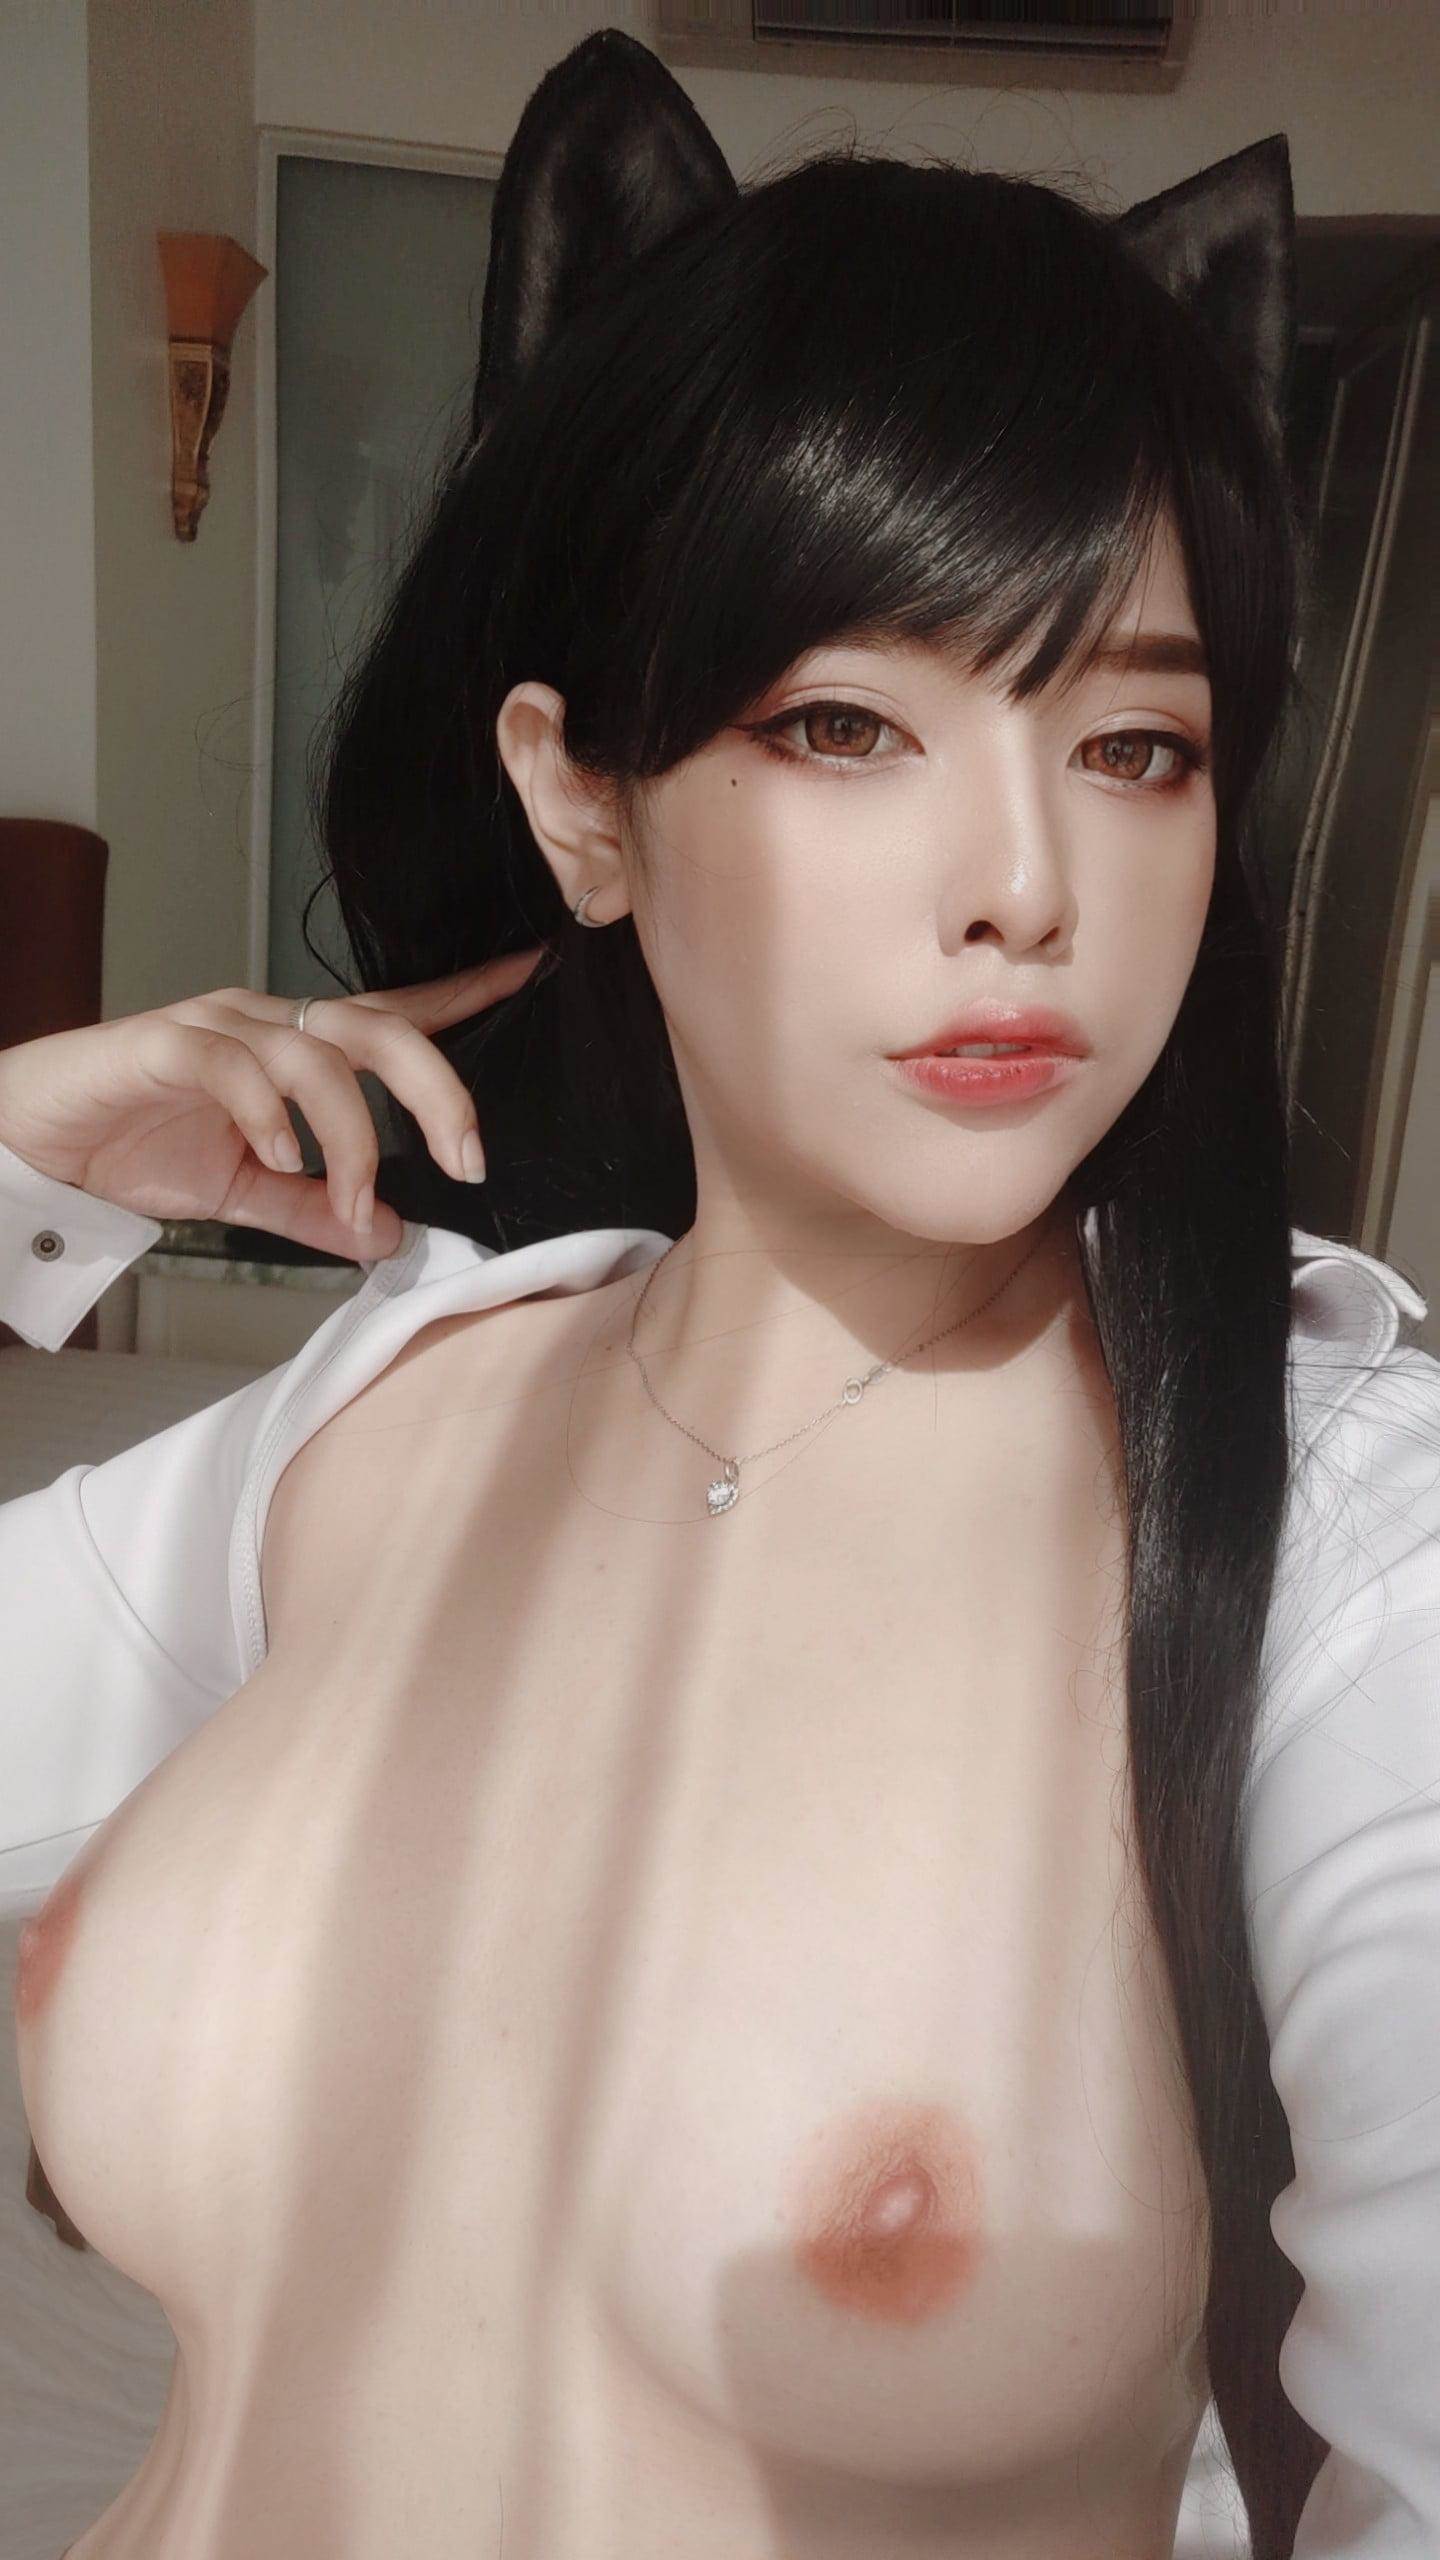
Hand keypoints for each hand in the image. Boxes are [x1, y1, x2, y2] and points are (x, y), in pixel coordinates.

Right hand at [0, 953, 548, 1260]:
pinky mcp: (163, 1045)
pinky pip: (234, 1065)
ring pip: (315, 1054)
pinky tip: (279, 1158)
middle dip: (435, 1090)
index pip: (393, 1014)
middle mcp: (265, 1022)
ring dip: (351, 1134)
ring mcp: (215, 1028)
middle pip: (377, 1026)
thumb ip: (316, 1210)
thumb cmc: (134, 1143)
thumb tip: (390, 1236)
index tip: (529, 974)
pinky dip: (270, 1115)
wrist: (34, 1141)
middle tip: (466, 1158)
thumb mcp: (244, 1193)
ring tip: (353, 1198)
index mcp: (294, 1047)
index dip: (462, 996)